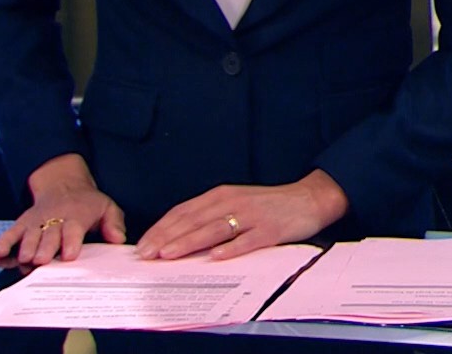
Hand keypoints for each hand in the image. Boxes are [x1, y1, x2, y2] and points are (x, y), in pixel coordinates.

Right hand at [0, 153, 126, 267]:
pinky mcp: (23, 224)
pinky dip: (4, 243)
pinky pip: (11, 233)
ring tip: (24, 260)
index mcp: (76, 217)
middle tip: (42, 261)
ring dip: (26, 248)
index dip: (71, 242)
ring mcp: (37, 222)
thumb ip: (113, 224)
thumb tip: (118, 239)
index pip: (73, 230)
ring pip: (29, 236)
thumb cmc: (87, 203)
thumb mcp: (106, 208)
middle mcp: (54, 220)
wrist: (63, 184)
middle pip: (48, 235)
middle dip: (45, 248)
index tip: (69, 255)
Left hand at [136, 170, 347, 261]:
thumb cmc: (268, 205)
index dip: (161, 228)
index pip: (184, 211)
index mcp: (222, 195)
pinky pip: (248, 240)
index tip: (143, 245)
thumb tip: (177, 237)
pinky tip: (216, 256)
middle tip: (146, 254)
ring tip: (169, 254)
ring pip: (214, 229)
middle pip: (194, 220)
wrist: (309, 198)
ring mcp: (252, 216)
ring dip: (190, 241)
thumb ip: (210, 217)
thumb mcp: (235, 204)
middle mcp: (233, 203)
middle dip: (167, 237)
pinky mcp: (270, 230)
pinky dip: (231, 248)